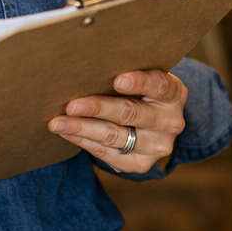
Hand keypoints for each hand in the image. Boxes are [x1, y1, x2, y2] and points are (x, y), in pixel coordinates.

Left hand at [49, 69, 187, 174]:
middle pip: (130, 113)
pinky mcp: (140, 164)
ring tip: (58, 122)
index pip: (158, 85)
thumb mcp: (146, 76)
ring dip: (82, 128)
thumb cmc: (142, 91)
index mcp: (173, 94)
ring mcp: (157, 146)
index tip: (117, 80)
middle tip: (71, 105)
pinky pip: (107, 153)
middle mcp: (170, 122)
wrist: (156, 123)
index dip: (139, 82)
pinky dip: (84, 141)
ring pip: (115, 136)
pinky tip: (67, 132)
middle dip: (97, 108)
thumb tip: (87, 66)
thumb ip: (127, 70)